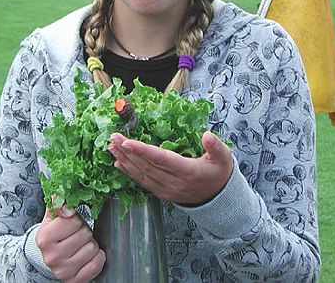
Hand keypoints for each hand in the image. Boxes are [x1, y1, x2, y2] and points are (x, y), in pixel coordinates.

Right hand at [36, 204, 105, 282]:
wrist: (48, 256)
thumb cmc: (54, 233)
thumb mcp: (53, 215)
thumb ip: (59, 202)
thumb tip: (63, 195)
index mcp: (45, 238)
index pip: (73, 221)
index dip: (76, 219)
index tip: (71, 222)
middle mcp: (51, 257)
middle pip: (85, 234)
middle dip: (85, 231)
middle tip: (77, 234)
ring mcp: (62, 271)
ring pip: (92, 249)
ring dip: (91, 244)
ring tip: (80, 245)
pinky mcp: (73, 280)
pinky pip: (96, 264)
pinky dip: (97, 258)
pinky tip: (88, 255)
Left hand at [108, 131, 233, 204]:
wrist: (219, 200)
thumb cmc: (219, 174)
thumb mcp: (223, 158)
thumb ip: (216, 146)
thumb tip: (207, 135)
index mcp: (187, 171)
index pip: (161, 159)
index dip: (143, 150)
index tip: (127, 142)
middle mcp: (174, 183)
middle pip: (146, 166)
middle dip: (127, 151)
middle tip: (112, 138)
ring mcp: (166, 190)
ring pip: (141, 175)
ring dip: (124, 160)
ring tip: (111, 148)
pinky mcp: (162, 193)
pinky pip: (143, 183)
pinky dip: (129, 173)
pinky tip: (119, 164)